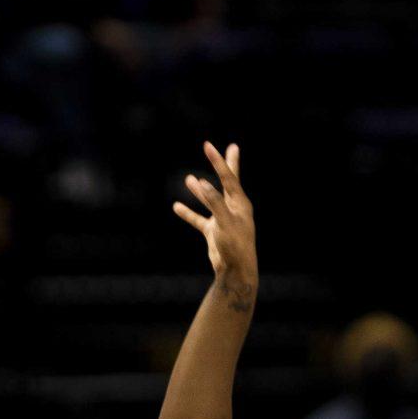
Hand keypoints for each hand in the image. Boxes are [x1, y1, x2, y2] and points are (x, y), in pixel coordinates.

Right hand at [172, 141, 256, 299]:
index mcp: (240, 203)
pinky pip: (198, 219)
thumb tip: (202, 183)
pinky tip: (176, 207)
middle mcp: (233, 208)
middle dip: (221, 165)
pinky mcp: (213, 231)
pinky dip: (188, 213)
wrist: (235, 271)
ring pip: (209, 200)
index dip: (218, 161)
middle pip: (226, 182)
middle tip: (219, 148)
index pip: (229, 177)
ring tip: (188, 179)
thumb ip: (215, 202)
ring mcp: (222, 219)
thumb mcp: (225, 222)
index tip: (208, 147)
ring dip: (199, 191)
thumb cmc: (235, 245)